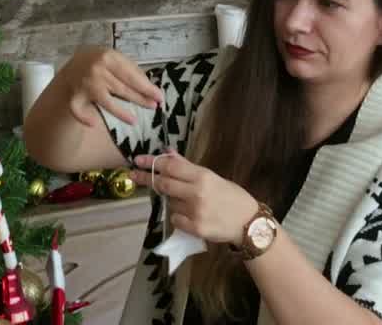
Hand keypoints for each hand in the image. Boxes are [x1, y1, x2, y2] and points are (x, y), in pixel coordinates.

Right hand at [60, 47, 163, 127]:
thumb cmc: (99, 62)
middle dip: (140, 99)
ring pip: (106, 101)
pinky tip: (93, 123)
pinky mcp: (75, 96)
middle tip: (153, 106)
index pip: (132, 76)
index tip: (159, 96)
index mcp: (108, 57)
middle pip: (122, 89)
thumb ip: (130, 69)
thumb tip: (149, 87)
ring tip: (134, 120)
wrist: (73, 64)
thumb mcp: (115, 58)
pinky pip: (79, 110)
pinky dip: (84, 117)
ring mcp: (85, 84)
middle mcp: (96, 70)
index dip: (147, 88)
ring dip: (121, 113)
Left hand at [132, 150, 258, 244]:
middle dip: (146, 178)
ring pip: (170, 202)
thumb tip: (167, 152)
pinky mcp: (195, 228)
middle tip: (133, 175)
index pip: (171, 166)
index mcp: (203, 176)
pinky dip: (178, 216)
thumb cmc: (231, 196)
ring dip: (171, 200)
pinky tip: (190, 215)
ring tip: (187, 201)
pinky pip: (175, 219)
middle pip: (164, 183)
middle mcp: (197, 192)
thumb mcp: (211, 177)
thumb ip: (187, 167)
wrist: (248, 222)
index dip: (152, 162)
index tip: (137, 160)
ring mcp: (195, 211)